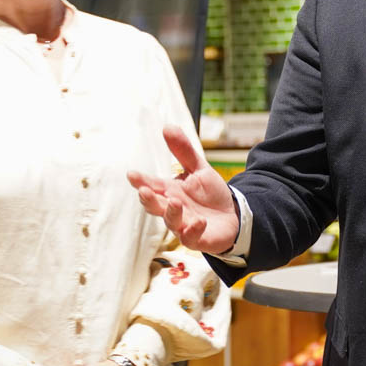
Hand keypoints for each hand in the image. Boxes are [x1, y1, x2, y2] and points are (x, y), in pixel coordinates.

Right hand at [128, 125, 239, 254]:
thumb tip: (167, 126)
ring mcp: (182, 225)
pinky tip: (199, 221)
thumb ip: (183, 151)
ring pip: (171, 221)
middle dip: (148, 199)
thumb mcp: (199, 168)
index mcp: (170, 191)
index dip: (141, 180)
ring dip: (171, 212)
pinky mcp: (196, 238)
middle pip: (155, 205)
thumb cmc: (211, 193)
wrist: (233, 215)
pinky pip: (190, 237)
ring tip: (175, 202)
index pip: (152, 185)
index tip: (131, 174)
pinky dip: (193, 230)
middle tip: (143, 190)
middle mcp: (172, 208)